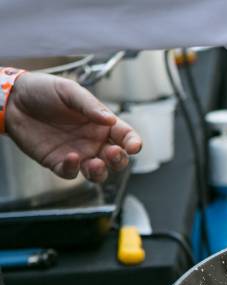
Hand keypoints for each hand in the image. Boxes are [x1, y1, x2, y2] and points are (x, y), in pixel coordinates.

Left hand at [5, 72, 141, 182]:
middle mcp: (93, 141)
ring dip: (100, 172)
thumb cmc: (42, 90)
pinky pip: (71, 173)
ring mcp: (78, 153)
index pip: (125, 136)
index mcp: (101, 123)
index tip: (134, 146)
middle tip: (113, 153)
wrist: (12, 99)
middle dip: (119, 160)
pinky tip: (70, 158)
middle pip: (116, 159)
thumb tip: (110, 119)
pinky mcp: (58, 162)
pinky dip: (73, 170)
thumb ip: (90, 105)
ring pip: (98, 172)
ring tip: (95, 164)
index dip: (133, 143)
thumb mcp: (68, 90)